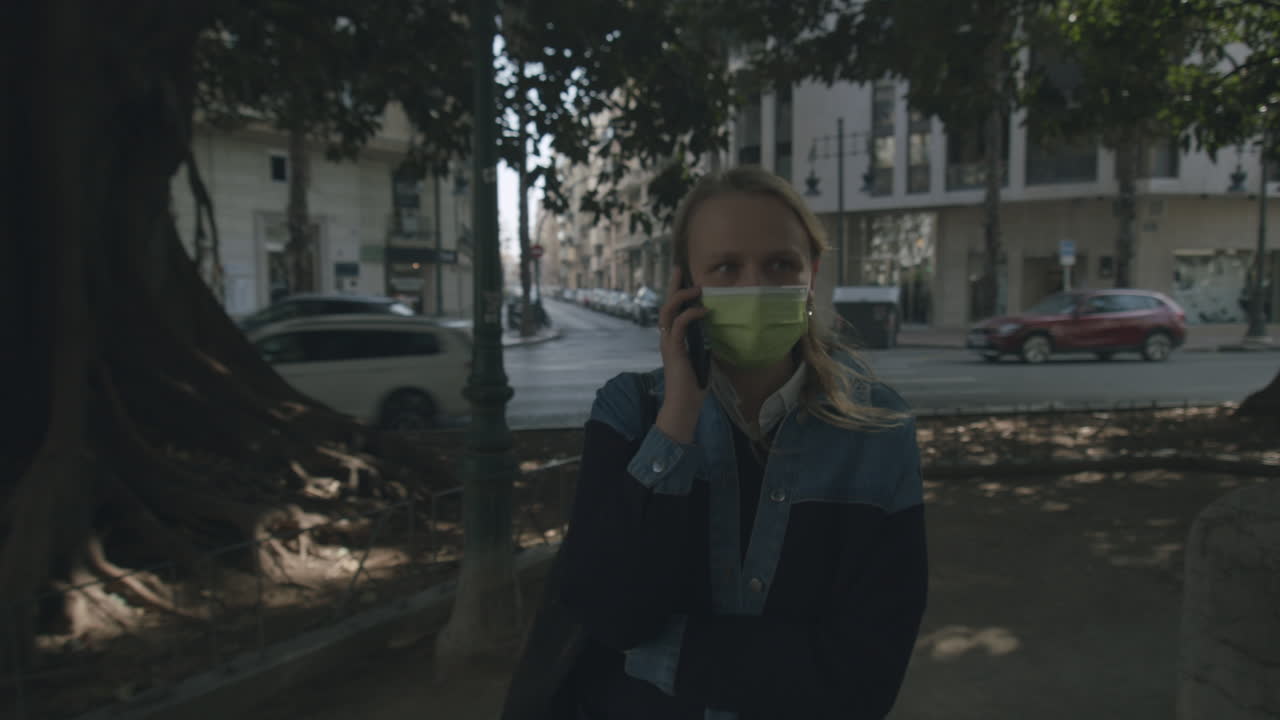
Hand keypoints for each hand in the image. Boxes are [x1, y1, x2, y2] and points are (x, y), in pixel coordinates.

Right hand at [654, 266, 709, 443]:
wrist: (684, 405)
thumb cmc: (694, 386)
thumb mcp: (702, 359)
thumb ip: (704, 344)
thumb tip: (716, 332)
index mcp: (672, 339)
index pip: (672, 311)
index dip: (676, 293)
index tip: (683, 277)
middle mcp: (667, 338)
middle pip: (666, 305)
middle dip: (673, 286)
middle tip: (681, 269)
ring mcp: (668, 343)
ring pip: (668, 311)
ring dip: (682, 297)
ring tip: (696, 289)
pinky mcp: (673, 350)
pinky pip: (679, 326)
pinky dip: (690, 315)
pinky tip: (703, 312)